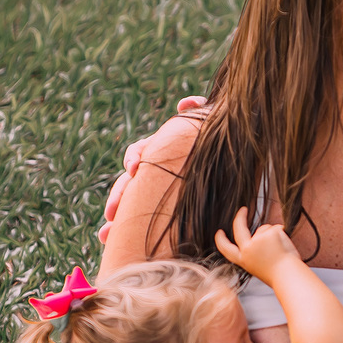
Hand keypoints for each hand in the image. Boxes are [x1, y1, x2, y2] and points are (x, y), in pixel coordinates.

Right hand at [98, 96, 206, 243]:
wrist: (235, 158)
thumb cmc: (219, 142)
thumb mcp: (210, 125)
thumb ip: (198, 112)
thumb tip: (184, 102)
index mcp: (166, 150)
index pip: (143, 150)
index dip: (135, 158)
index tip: (134, 169)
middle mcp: (158, 170)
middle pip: (131, 182)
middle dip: (119, 198)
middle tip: (111, 213)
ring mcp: (159, 190)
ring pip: (132, 204)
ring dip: (117, 219)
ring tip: (106, 235)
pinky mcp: (164, 209)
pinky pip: (141, 221)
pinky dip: (122, 231)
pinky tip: (110, 240)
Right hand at [214, 207, 300, 284]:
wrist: (288, 276)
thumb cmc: (278, 275)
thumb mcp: (259, 266)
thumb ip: (255, 253)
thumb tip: (259, 237)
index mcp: (243, 259)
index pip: (226, 249)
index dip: (221, 240)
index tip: (219, 233)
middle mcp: (247, 249)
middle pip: (239, 228)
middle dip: (240, 217)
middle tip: (243, 210)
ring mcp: (257, 240)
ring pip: (264, 228)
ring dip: (272, 235)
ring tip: (280, 250)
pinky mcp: (269, 233)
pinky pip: (276, 228)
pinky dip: (282, 234)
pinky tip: (284, 246)